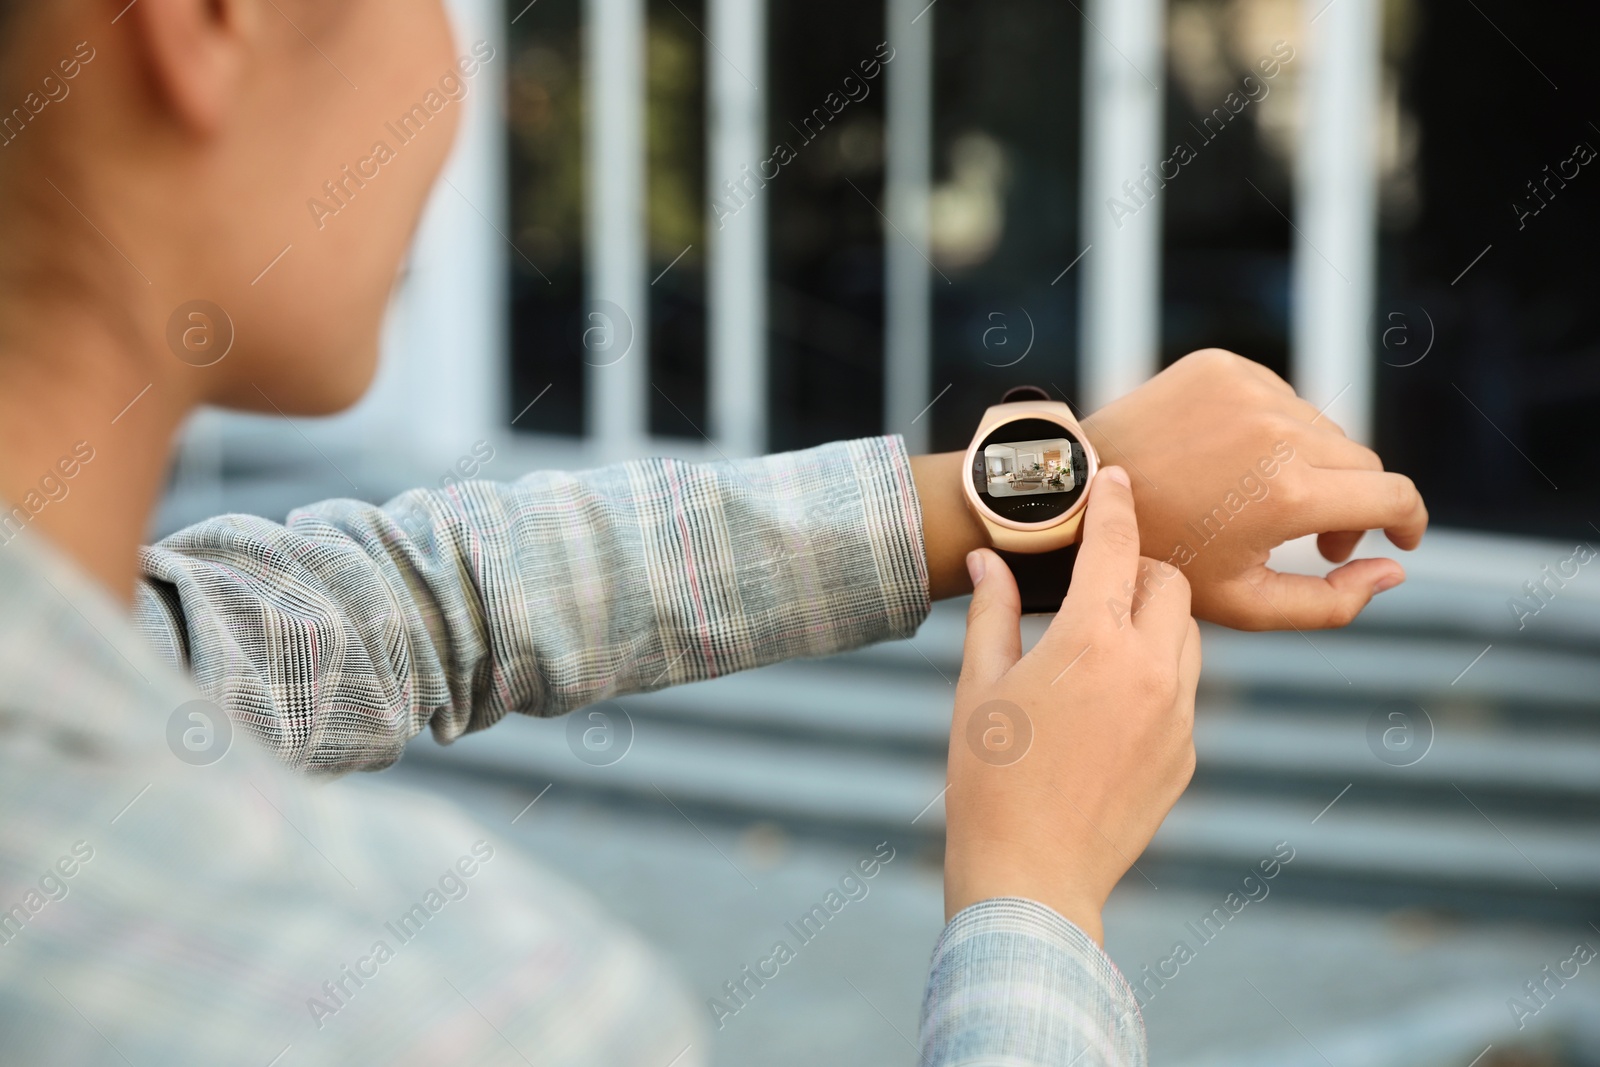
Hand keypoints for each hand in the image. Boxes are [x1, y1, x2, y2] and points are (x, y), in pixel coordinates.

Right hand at [943, 467, 1200, 942]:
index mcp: (1092, 641)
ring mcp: (1176, 715)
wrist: (1032, 875)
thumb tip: (989, 561)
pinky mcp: (1185, 754)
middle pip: (1170, 584)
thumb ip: (991, 612)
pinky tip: (1107, 703)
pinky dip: (1155, 675)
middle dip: (1139, 569)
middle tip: (1096, 581)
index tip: (1116, 478)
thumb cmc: (988, 778)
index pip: (1118, 545)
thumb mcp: (977, 686)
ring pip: (1186, 637)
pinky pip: (1182, 691)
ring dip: (1153, 620)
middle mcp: (1149, 669)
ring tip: (1101, 641)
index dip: (1116, 503)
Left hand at [1082, 349, 1428, 629]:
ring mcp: (1248, 390)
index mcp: (1288, 493)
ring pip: (1323, 429)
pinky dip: (1274, 430)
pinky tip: (1235, 462)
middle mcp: (1277, 431)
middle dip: (1354, 503)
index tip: (1400, 538)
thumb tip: (1394, 572)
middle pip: (1362, 463)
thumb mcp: (1243, 603)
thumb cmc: (1161, 556)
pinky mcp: (1222, 365)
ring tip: (1268, 503)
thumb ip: (1330, 602)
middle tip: (1317, 540)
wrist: (1081, 492)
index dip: (1408, 521)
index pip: (1393, 495)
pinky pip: (1280, 397)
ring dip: (1312, 466)